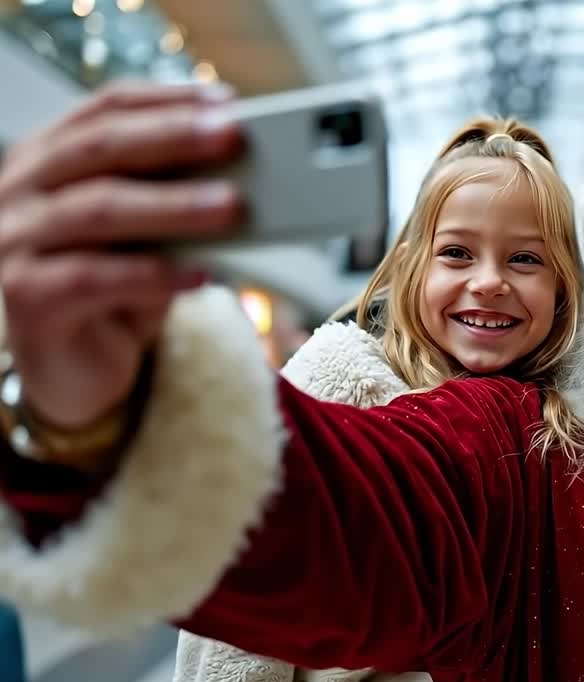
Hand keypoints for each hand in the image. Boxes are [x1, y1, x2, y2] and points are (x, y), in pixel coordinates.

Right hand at [0, 83, 243, 429]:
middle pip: (99, 147)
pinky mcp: (26, 297)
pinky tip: (199, 274)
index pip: (104, 109)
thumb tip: (248, 174)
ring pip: (98, 209)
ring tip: (230, 206)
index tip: (224, 102)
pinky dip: (153, 274)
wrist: (80, 367)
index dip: (165, 100)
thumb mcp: (155, 234)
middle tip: (231, 136)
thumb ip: (180, 200)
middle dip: (171, 137)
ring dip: (172, 205)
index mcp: (51, 157)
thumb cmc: (119, 289)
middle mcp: (21, 189)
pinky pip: (93, 278)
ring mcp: (16, 241)